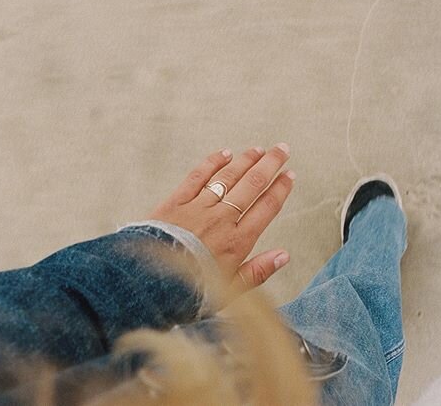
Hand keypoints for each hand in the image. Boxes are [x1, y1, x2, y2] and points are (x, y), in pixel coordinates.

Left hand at [149, 144, 294, 290]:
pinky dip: (213, 162)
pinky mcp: (176, 201)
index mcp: (237, 241)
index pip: (266, 207)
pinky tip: (225, 153)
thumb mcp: (230, 290)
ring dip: (246, 160)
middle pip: (252, 185)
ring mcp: (198, 208)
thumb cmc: (190, 290)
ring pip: (228, 177)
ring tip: (259, 150)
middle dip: (270, 164)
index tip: (290, 176)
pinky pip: (198, 176)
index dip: (281, 189)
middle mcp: (221, 220)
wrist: (151, 284)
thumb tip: (284, 256)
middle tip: (282, 150)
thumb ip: (258, 271)